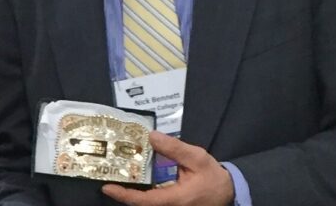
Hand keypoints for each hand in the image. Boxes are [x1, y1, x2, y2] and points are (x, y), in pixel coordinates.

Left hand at [101, 132, 233, 205]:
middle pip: (140, 203)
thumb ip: (174, 148)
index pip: (144, 200)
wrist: (228, 193)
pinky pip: (152, 200)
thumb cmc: (212, 177)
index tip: (107, 187)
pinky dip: (140, 191)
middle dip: (122, 191)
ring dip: (130, 191)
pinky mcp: (170, 205)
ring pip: (145, 203)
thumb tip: (152, 136)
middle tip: (107, 174)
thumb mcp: (197, 158)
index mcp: (175, 199)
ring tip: (116, 174)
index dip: (124, 195)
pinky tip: (133, 178)